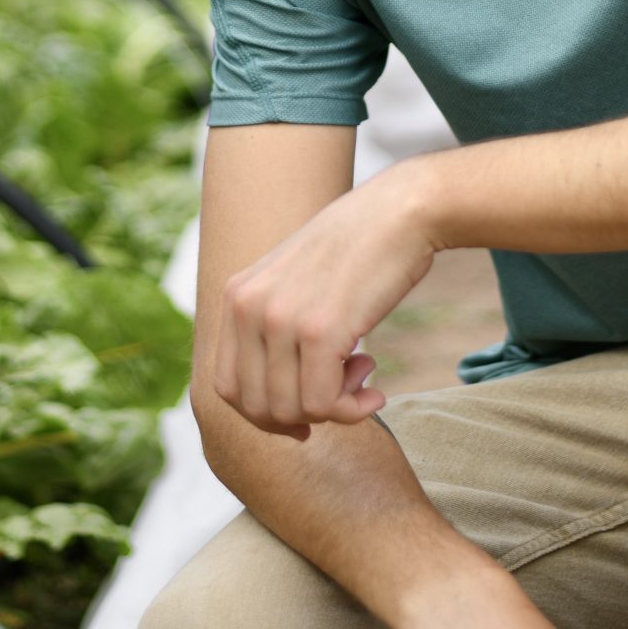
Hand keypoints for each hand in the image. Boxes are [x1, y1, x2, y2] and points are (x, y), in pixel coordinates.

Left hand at [214, 160, 439, 436]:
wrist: (400, 212)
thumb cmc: (357, 249)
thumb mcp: (294, 281)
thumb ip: (274, 328)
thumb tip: (281, 410)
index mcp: (237, 295)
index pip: (228, 386)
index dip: (264, 415)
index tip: (304, 416)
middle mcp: (248, 307)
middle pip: (256, 406)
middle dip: (301, 416)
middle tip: (342, 389)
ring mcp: (281, 319)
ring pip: (290, 411)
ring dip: (333, 410)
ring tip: (363, 375)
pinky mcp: (319, 331)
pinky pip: (324, 404)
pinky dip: (352, 410)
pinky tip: (375, 388)